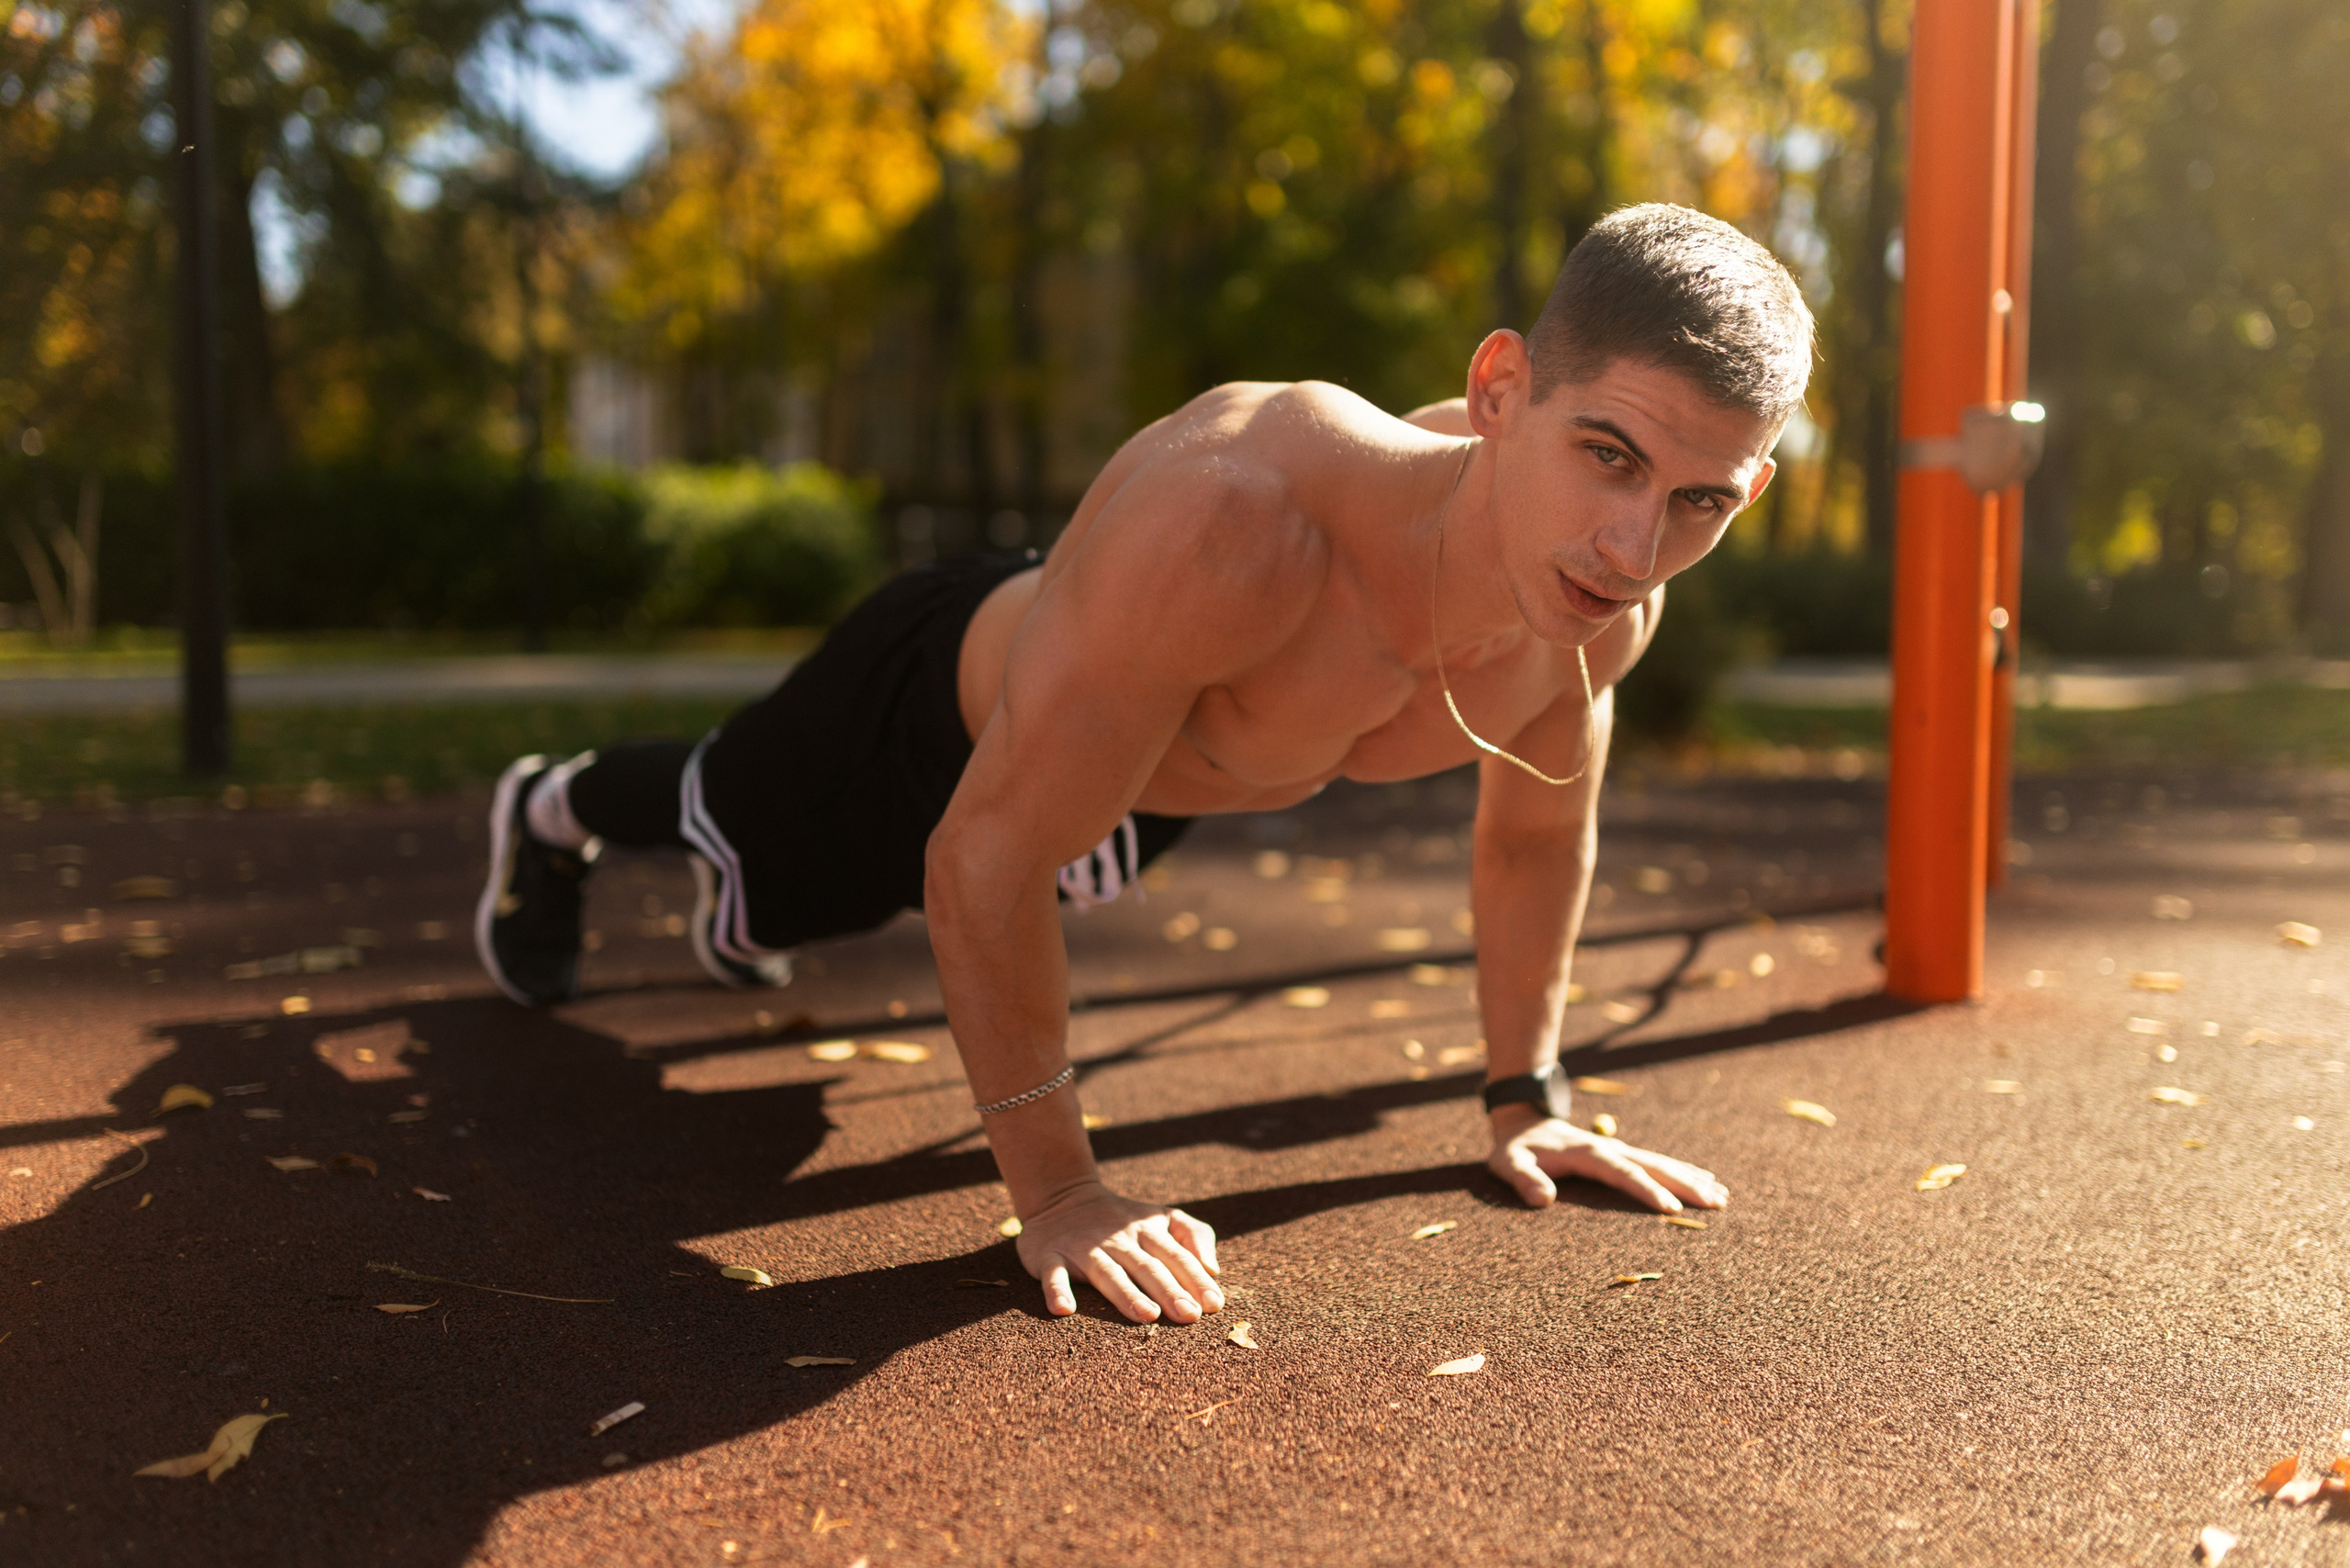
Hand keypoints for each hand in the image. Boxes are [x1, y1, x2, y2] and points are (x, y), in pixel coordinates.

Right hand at [1016, 1179, 1223, 1323]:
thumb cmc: (1123, 1219)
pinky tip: (1064, 1310)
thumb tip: (1213, 1269)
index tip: (1213, 1306)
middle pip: (1146, 1266)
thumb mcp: (1163, 1217)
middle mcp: (1117, 1240)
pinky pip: (1054, 1274)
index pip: (1175, 1256)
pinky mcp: (1050, 1256)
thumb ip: (1195, 1235)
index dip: (1195, 1279)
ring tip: (1147, 1316)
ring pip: (1107, 1273)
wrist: (1062, 1196)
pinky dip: (1056, 1290)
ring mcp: (1083, 1248)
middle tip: (1189, 1316)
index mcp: (1147, 1230)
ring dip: (1126, 1294)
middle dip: (1169, 1291)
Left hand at [1486, 1106, 1728, 1211]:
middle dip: (1685, 1184)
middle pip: (1653, 1166)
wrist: (1521, 1121)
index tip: (1671, 1210)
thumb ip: (1523, 1179)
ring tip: (1723, 1195)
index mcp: (1586, 1152)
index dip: (1646, 1190)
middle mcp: (1609, 1148)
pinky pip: (1656, 1163)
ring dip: (1691, 1178)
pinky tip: (1704, 1179)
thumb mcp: (1508, 1164)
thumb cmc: (1514, 1150)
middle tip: (1718, 1202)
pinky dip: (1682, 1171)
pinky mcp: (1621, 1154)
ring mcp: (1618, 1149)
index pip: (1622, 1173)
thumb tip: (1542, 1199)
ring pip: (1661, 1163)